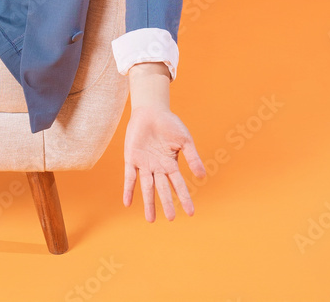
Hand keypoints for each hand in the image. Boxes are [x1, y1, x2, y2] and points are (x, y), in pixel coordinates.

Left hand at [123, 104, 205, 221]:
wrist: (151, 110)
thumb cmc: (170, 124)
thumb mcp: (185, 140)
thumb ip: (192, 158)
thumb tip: (202, 177)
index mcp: (171, 165)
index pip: (179, 185)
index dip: (185, 198)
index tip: (191, 213)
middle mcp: (157, 168)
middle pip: (162, 189)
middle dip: (166, 203)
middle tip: (170, 218)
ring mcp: (144, 164)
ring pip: (146, 187)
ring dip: (148, 202)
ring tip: (151, 219)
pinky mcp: (131, 158)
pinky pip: (129, 176)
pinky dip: (128, 189)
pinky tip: (127, 203)